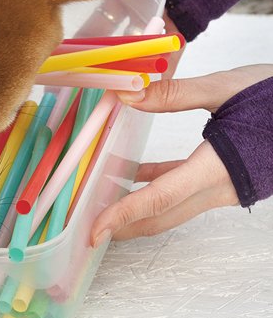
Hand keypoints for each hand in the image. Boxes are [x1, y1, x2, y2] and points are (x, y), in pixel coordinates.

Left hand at [90, 64, 272, 243]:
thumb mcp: (226, 87)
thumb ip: (174, 94)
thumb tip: (127, 94)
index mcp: (219, 166)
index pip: (162, 198)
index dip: (125, 215)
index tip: (96, 229)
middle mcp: (223, 186)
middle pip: (163, 214)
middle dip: (124, 225)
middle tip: (88, 229)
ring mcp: (228, 187)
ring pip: (174, 206)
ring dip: (138, 209)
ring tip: (102, 202)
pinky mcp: (229, 179)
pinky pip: (186, 190)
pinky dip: (157, 186)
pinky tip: (133, 174)